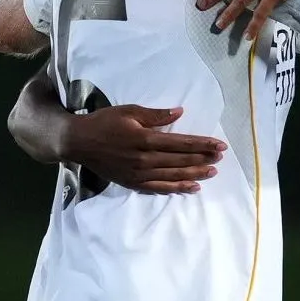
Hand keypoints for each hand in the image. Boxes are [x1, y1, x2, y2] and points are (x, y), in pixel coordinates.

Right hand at [60, 105, 225, 194]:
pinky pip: (159, 188)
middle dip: (203, 158)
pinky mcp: (133, 183)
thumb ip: (156, 115)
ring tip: (213, 172)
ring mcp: (139, 174)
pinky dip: (177, 188)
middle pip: (180, 160)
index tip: (220, 145)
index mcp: (145, 139)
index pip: (181, 143)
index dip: (202, 144)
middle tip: (222, 157)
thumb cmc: (103, 122)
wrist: (77, 142)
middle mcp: (144, 159)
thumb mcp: (129, 111)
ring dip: (195, 174)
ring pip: (173, 176)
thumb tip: (180, 113)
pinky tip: (192, 187)